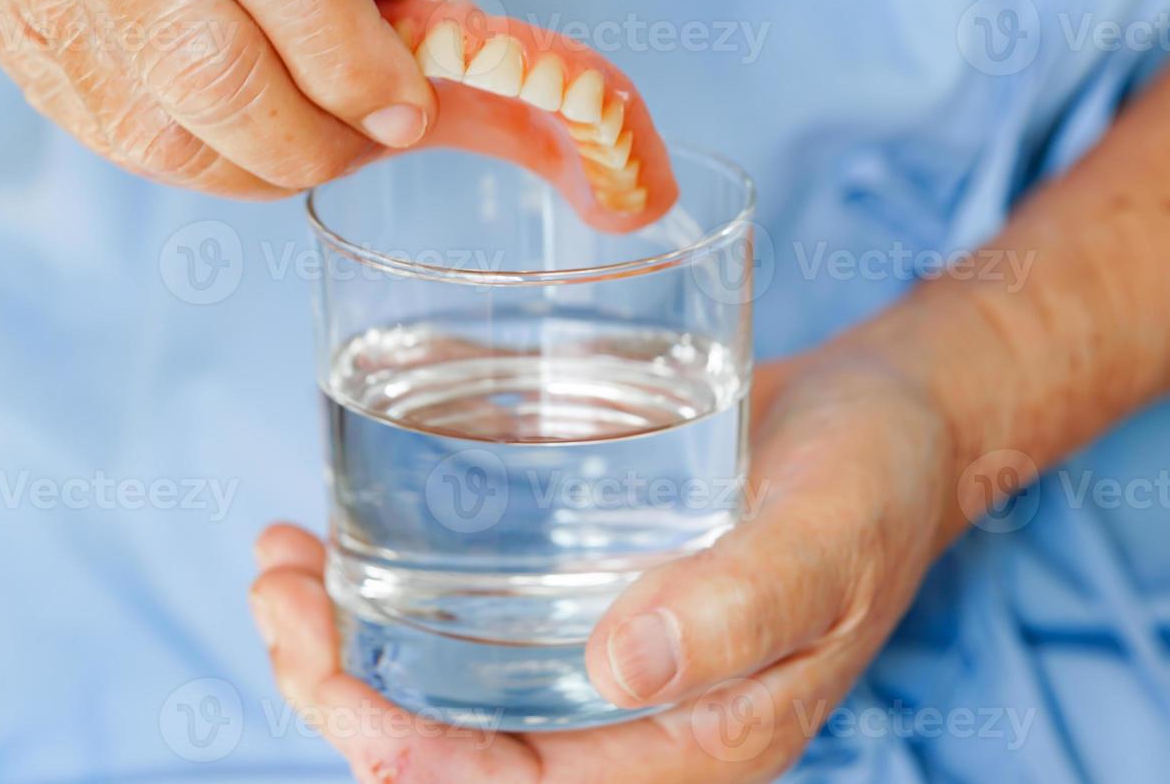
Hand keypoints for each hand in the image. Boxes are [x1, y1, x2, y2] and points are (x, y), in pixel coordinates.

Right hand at [0, 0, 453, 195]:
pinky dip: (207, 161)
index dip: (353, 58)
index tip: (410, 107)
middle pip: (211, 70)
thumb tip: (439, 27)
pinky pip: (120, 142)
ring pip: (162, 132)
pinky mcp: (7, 34)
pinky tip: (249, 129)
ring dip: (267, 165)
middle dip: (316, 138)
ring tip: (321, 133)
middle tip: (375, 135)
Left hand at [248, 353, 955, 780]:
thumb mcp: (824, 539)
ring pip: (440, 681)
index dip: (410, 761)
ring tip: (281, 565)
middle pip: (452, 747)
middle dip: (340, 691)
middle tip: (280, 597)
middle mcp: (630, 713)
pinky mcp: (580, 583)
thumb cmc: (873, 481)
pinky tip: (335, 532)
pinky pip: (467, 610)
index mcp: (688, 740)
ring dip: (343, 640)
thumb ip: (740, 605)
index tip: (330, 680)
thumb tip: (618, 665)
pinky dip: (385, 584)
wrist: (889, 419)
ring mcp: (599, 650)